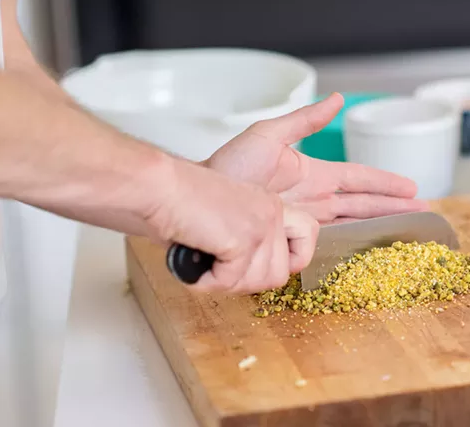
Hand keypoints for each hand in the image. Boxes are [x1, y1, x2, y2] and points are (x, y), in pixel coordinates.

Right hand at [146, 158, 318, 293]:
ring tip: (204, 263)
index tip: (264, 264)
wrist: (160, 187)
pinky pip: (230, 281)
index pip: (309, 234)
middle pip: (279, 274)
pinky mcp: (243, 238)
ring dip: (226, 284)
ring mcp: (261, 225)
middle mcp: (271, 212)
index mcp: (270, 205)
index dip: (294, 259)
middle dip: (246, 282)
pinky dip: (206, 281)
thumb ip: (249, 244)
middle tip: (219, 269)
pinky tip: (194, 261)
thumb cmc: (179, 202)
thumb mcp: (227, 218)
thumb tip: (250, 278)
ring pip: (258, 283)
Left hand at [203, 93, 428, 223]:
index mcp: (314, 173)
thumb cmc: (230, 165)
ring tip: (407, 229)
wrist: (204, 196)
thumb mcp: (269, 135)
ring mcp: (306, 220)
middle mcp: (314, 198)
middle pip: (363, 203)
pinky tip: (368, 251)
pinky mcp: (293, 239)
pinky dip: (351, 245)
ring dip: (380, 225)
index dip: (385, 182)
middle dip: (393, 207)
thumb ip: (304, 120)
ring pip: (352, 223)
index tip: (412, 188)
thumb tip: (336, 99)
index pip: (359, 178)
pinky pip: (329, 243)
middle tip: (423, 213)